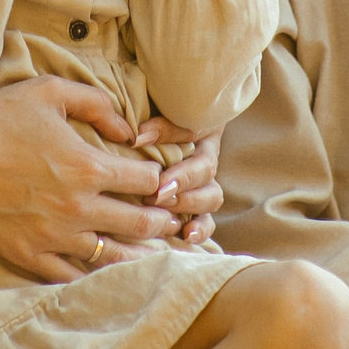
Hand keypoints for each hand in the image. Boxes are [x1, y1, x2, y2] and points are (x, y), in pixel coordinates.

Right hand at [0, 75, 183, 280]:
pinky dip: (93, 276)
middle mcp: (76, 207)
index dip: (161, 182)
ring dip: (137, 255)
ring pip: (111, 257)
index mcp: (88, 167)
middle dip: (161, 222)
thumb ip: (98, 105)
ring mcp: (51, 236)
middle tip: (172, 222)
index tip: (163, 183)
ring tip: (152, 256)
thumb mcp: (51, 91)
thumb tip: (129, 129)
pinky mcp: (26, 254)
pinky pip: (70, 275)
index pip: (146, 182)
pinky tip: (105, 274)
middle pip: (138, 224)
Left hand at [134, 119, 222, 244]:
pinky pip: (207, 219)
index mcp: (199, 127)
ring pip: (211, 196)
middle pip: (205, 170)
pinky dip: (200, 229)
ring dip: (190, 205)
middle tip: (157, 193)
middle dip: (182, 183)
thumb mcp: (159, 112)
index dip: (170, 141)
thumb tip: (137, 137)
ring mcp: (204, 182)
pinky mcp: (197, 207)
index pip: (191, 133)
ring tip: (168, 214)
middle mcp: (204, 156)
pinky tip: (186, 237)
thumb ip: (155, 124)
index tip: (146, 156)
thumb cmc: (155, 117)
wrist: (166, 118)